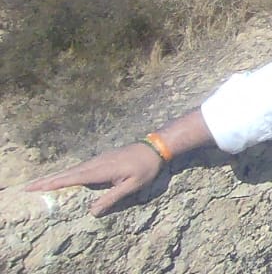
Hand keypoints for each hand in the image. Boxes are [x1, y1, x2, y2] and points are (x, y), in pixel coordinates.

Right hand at [21, 142, 162, 215]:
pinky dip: (67, 173)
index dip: (53, 184)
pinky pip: (79, 168)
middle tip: (27, 188)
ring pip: (72, 170)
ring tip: (39, 185)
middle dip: (47, 180)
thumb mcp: (133, 185)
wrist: (156, 147)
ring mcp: (98, 159)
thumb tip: (92, 212)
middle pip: (67, 173)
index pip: (71, 178)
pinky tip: (63, 178)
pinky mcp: (101, 159)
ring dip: (55, 177)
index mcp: (100, 170)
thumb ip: (113, 198)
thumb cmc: (146, 167)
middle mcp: (95, 163)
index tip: (36, 188)